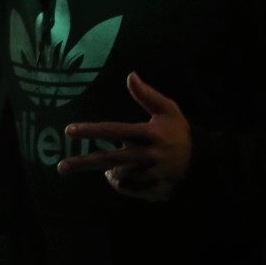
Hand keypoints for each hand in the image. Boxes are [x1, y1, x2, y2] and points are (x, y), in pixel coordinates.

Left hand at [57, 72, 192, 201]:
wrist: (203, 161)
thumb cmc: (179, 131)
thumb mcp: (168, 109)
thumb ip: (147, 94)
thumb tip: (130, 75)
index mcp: (150, 133)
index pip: (114, 130)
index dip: (91, 131)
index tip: (69, 130)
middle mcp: (149, 154)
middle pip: (110, 159)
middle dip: (83, 163)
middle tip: (61, 167)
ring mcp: (151, 174)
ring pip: (117, 176)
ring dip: (109, 171)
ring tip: (110, 166)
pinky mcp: (155, 189)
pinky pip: (127, 189)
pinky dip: (120, 184)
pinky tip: (119, 177)